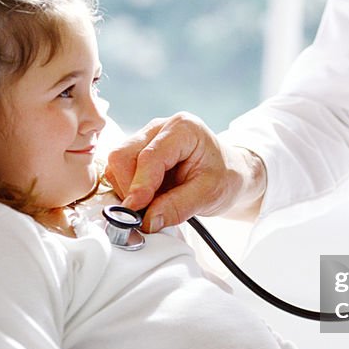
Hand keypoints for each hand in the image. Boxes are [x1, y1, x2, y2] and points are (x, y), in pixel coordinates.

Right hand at [105, 113, 264, 232]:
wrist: (231, 174)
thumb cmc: (226, 177)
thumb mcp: (209, 194)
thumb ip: (177, 207)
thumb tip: (147, 220)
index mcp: (183, 128)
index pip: (149, 156)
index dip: (139, 186)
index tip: (135, 210)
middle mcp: (160, 128)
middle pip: (123, 155)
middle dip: (129, 188)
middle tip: (144, 213)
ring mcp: (146, 138)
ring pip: (117, 164)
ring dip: (127, 190)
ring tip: (154, 203)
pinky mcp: (138, 152)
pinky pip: (119, 171)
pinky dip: (128, 190)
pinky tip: (149, 198)